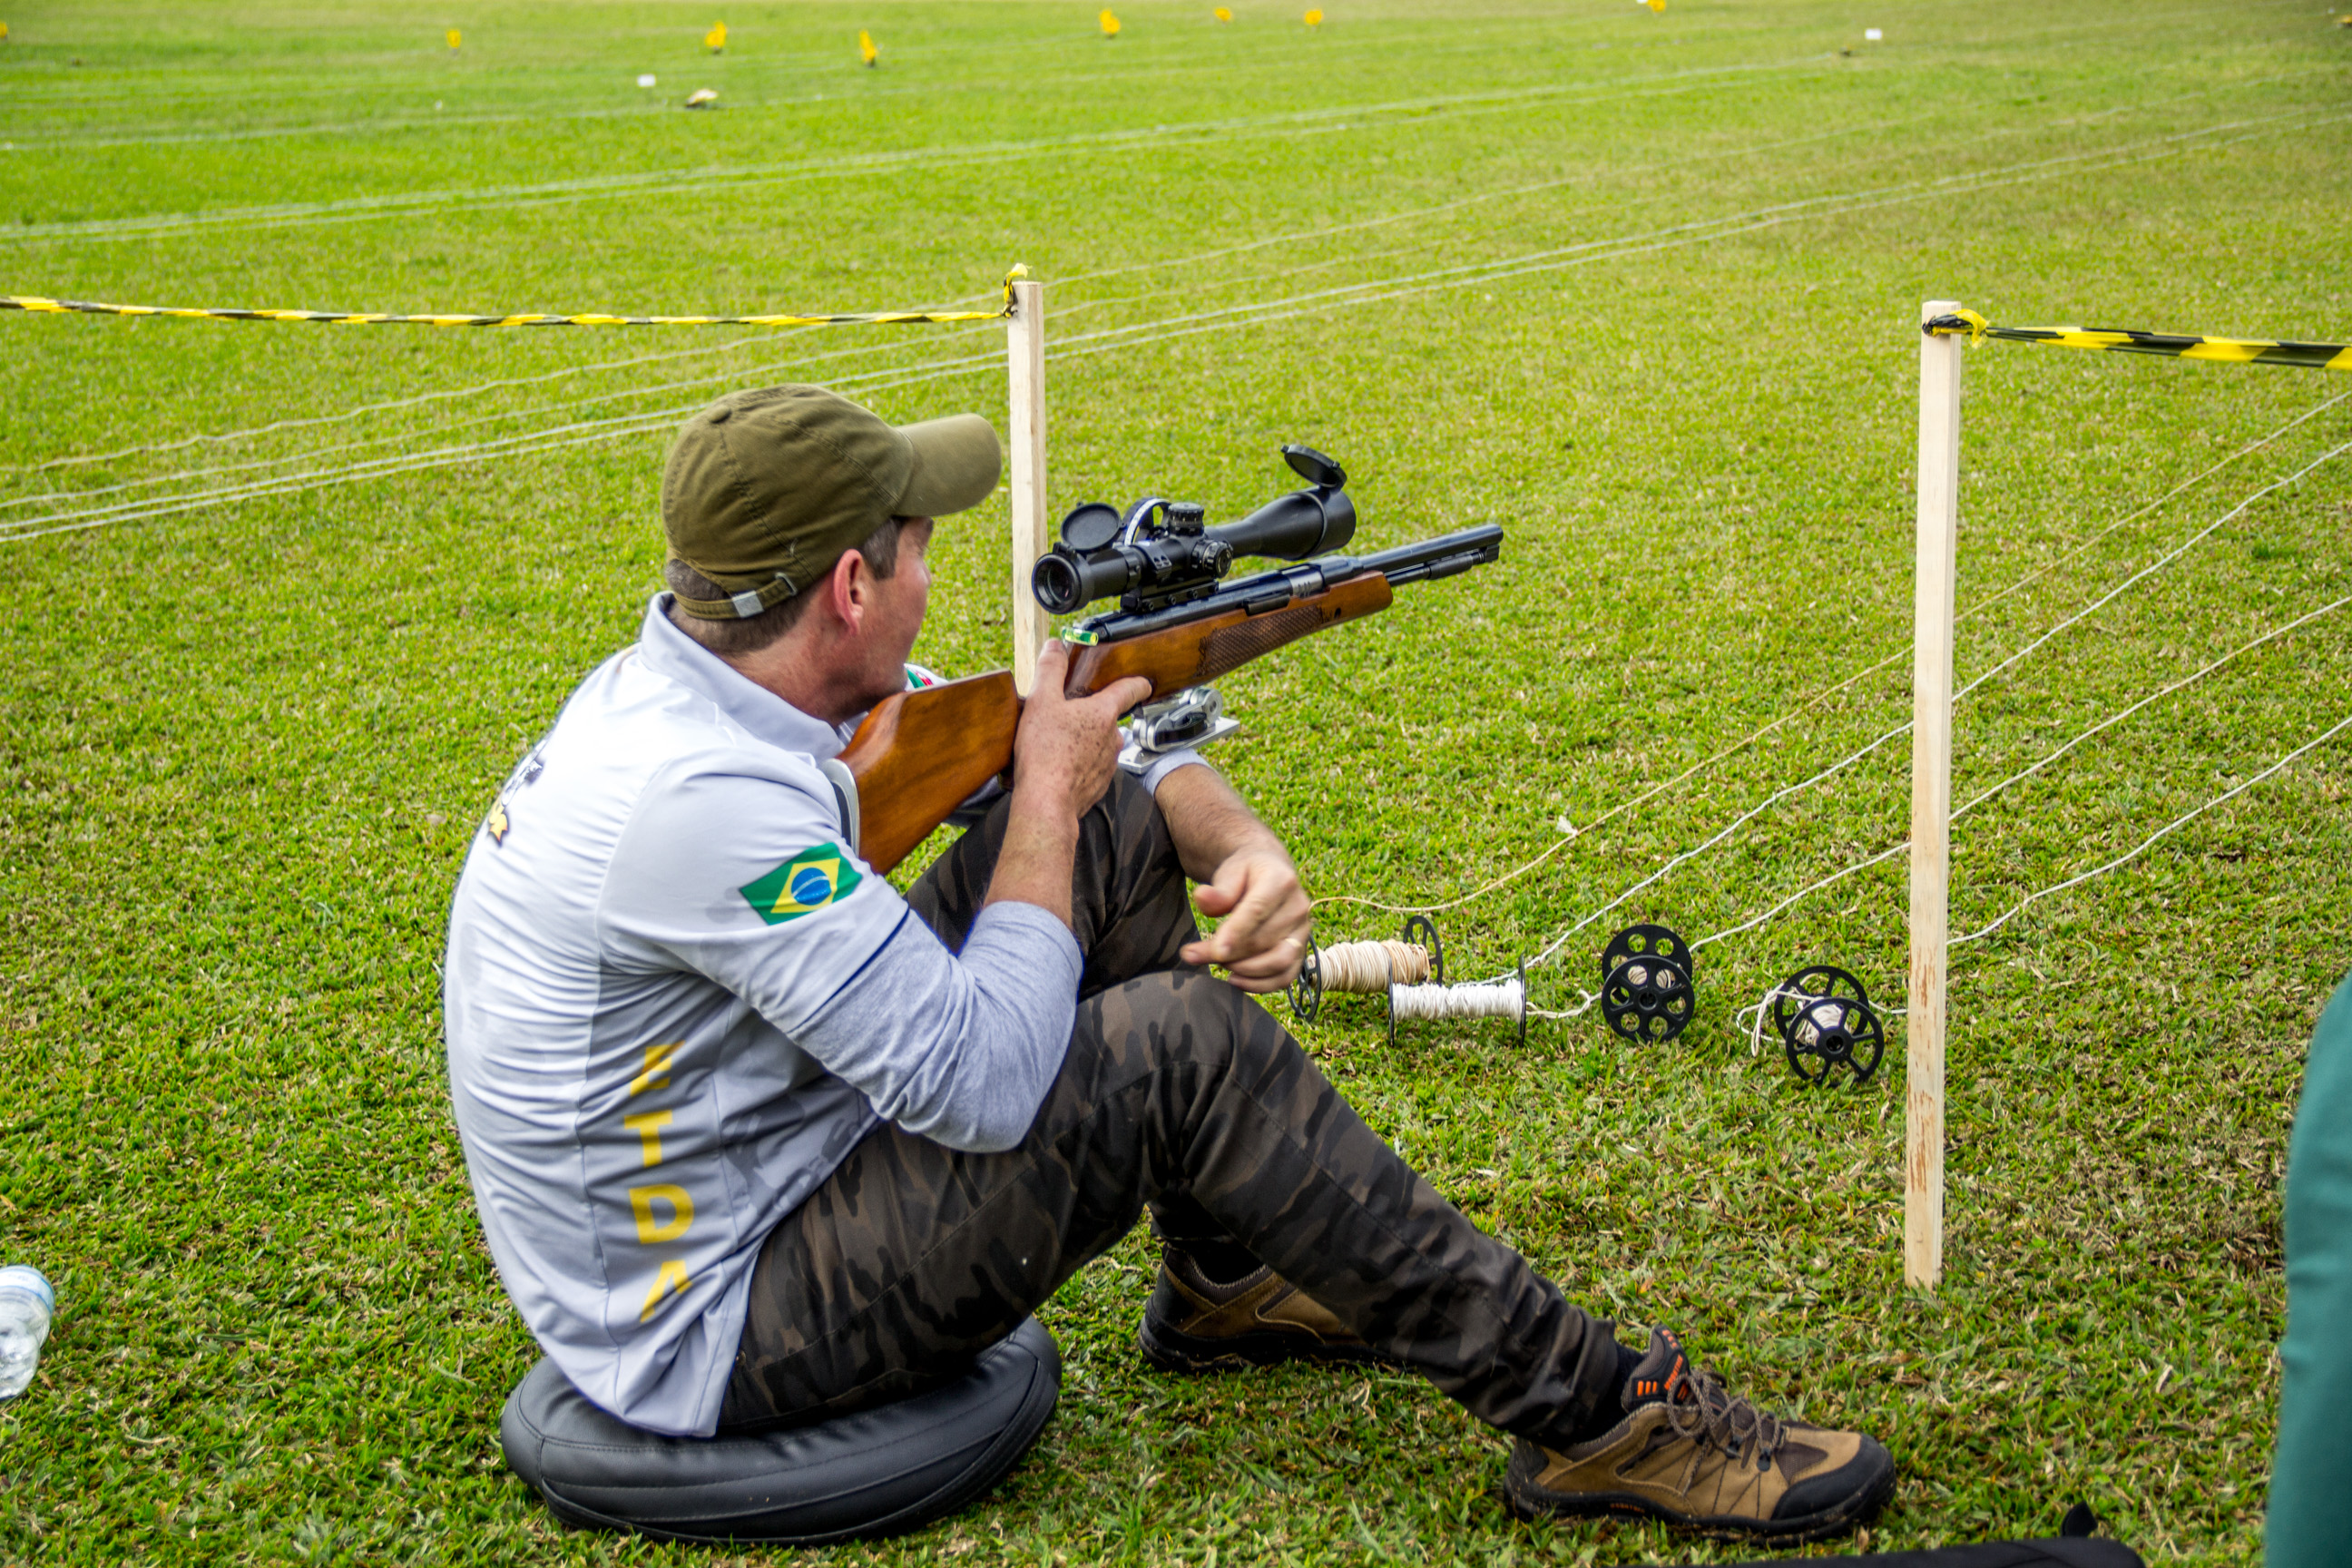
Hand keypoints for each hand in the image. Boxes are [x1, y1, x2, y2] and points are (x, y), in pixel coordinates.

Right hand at [1011, 641, 1150, 823]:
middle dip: (1089, 716)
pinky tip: (1058, 766)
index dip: (1137, 682)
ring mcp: (1108, 764)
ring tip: (1055, 745)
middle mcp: (1112, 738)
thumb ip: (1050, 670)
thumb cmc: (1045, 753)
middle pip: (1107, 719)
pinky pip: (1091, 768)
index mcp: (1103, 713)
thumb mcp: (1041, 701)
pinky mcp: (1098, 785)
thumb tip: (1055, 646)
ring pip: (1098, 745)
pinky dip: (1078, 764)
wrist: (1046, 803)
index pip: (1129, 689)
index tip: (1143, 681)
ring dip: (1083, 742)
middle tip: (1063, 717)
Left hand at [1182, 842, 1311, 992]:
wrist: (1269, 875)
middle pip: (1263, 940)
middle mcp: (1298, 907)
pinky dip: (1261, 985)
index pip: (1258, 910)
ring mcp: (1302, 931)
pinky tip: (1235, 980)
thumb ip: (1218, 890)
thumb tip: (1202, 898)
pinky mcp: (1301, 951)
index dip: (1236, 933)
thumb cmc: (1245, 874)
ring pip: (1278, 962)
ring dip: (1245, 970)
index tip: (1215, 951)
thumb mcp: (1230, 872)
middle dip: (1227, 954)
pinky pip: (1285, 977)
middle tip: (1192, 955)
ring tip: (1217, 963)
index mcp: (1281, 881)